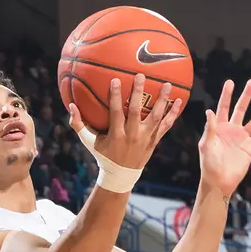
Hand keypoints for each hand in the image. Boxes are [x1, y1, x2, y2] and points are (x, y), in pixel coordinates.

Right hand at [67, 74, 182, 171]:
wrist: (121, 175)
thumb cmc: (102, 155)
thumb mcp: (88, 142)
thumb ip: (78, 124)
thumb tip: (70, 105)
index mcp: (116, 135)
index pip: (116, 113)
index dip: (116, 97)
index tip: (115, 80)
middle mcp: (132, 136)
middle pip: (136, 112)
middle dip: (138, 93)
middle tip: (141, 76)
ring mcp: (145, 139)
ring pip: (155, 117)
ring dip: (162, 101)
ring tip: (168, 85)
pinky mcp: (154, 141)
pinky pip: (165, 126)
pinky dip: (173, 114)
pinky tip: (180, 101)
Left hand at [196, 79, 250, 196]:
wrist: (219, 181)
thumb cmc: (209, 164)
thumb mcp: (206, 145)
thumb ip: (210, 128)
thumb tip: (209, 111)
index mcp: (219, 127)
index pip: (224, 107)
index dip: (227, 95)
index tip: (231, 82)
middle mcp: (232, 130)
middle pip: (241, 109)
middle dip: (247, 96)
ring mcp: (242, 138)